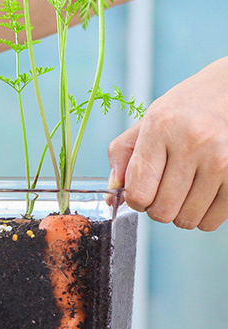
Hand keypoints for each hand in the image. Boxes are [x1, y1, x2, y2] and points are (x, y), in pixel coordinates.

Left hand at [108, 57, 227, 230]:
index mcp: (160, 127)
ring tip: (186, 190)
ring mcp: (220, 158)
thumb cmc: (187, 109)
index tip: (141, 194)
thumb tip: (112, 196)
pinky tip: (203, 194)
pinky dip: (204, 215)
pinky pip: (212, 219)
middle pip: (162, 210)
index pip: (138, 191)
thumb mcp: (148, 120)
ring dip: (181, 212)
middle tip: (165, 191)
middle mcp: (191, 141)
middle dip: (158, 208)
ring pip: (187, 219)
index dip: (135, 201)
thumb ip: (122, 156)